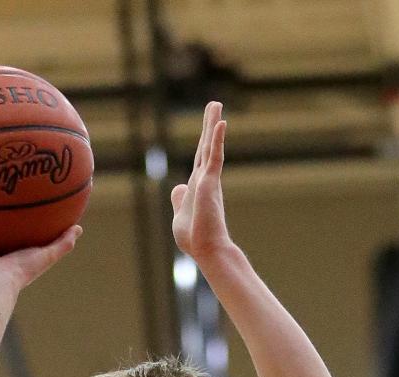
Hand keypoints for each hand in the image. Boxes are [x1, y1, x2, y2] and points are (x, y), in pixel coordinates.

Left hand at [170, 101, 230, 261]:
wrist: (207, 249)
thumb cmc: (195, 238)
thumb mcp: (180, 216)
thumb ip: (179, 200)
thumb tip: (177, 188)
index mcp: (197, 187)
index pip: (199, 159)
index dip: (203, 143)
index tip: (208, 128)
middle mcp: (205, 180)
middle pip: (206, 147)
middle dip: (209, 126)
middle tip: (214, 105)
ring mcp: (208, 180)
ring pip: (210, 147)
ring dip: (213, 125)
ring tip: (215, 105)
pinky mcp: (210, 183)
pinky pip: (214, 156)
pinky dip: (217, 139)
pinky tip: (221, 123)